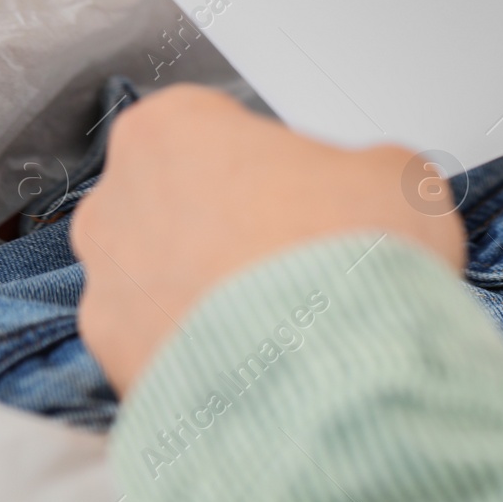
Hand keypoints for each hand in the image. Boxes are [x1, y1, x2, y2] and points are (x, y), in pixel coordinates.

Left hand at [71, 84, 464, 393]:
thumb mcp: (397, 176)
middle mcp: (117, 201)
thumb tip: (364, 195)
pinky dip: (201, 352)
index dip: (270, 160)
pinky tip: (260, 359)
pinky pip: (161, 346)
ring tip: (285, 317)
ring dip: (210, 291)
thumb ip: (359, 171)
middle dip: (229, 224)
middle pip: (177, 200)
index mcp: (171, 128)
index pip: (214, 126)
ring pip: (160, 277)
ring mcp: (105, 288)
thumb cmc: (347, 259)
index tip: (305, 188)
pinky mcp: (113, 364)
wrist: (331, 375)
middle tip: (298, 251)